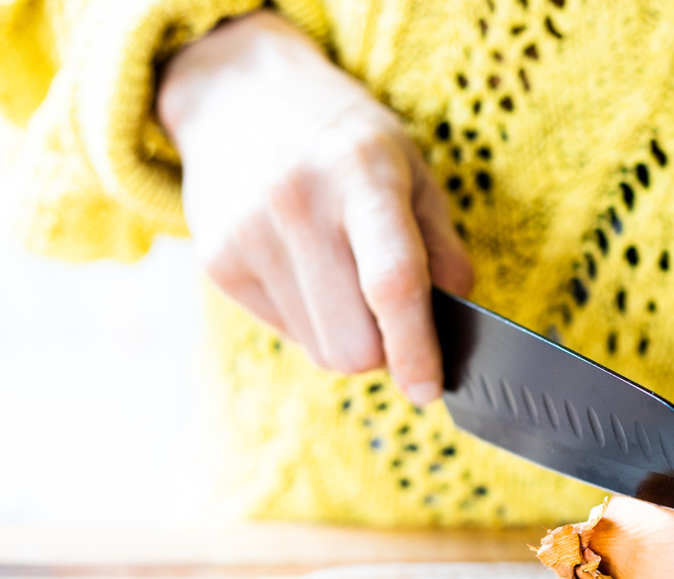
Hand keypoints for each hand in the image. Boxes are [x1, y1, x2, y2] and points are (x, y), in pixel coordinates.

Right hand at [157, 10, 472, 403]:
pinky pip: (286, 333)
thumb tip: (457, 319)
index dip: (416, 349)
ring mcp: (248, 235)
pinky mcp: (217, 263)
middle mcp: (297, 203)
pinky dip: (311, 320)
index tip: (430, 389)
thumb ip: (442, 247)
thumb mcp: (412, 169)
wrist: (237, 94)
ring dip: (348, 336)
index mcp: (360, 174)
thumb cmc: (344, 139)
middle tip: (395, 318)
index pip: (392, 283)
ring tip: (345, 276)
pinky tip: (308, 270)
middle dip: (385, 350)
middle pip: (352, 343)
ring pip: (320, 349)